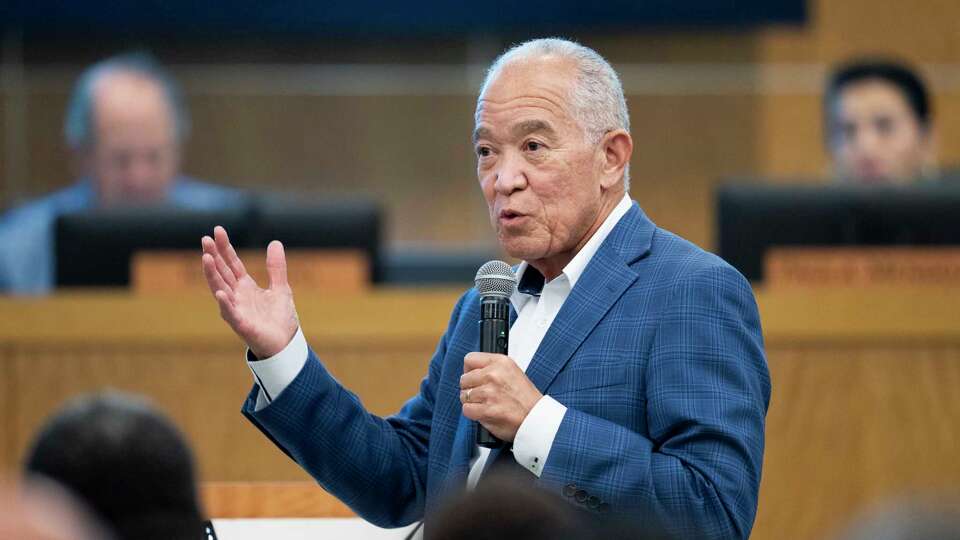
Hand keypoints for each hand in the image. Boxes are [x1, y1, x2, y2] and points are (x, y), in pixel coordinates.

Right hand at [201, 226, 298, 357]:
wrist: (286, 344)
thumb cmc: (280, 319)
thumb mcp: (281, 288)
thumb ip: (276, 267)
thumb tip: (275, 242)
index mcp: (245, 286)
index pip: (231, 263)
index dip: (224, 247)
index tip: (217, 230)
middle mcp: (236, 296)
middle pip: (222, 272)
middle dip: (213, 256)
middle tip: (205, 239)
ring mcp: (236, 310)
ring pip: (220, 289)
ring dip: (212, 275)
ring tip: (206, 258)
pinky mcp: (242, 325)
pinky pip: (231, 314)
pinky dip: (225, 304)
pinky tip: (220, 293)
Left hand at [459, 352, 542, 441]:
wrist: (536, 418)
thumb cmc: (525, 398)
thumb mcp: (512, 372)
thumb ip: (491, 368)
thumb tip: (471, 371)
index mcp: (501, 362)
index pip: (470, 359)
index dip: (469, 370)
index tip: (473, 377)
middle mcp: (494, 374)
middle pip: (464, 379)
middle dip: (470, 388)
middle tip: (483, 395)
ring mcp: (489, 392)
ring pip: (464, 395)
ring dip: (473, 402)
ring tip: (487, 404)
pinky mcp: (487, 409)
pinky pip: (467, 409)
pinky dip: (473, 413)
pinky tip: (485, 412)